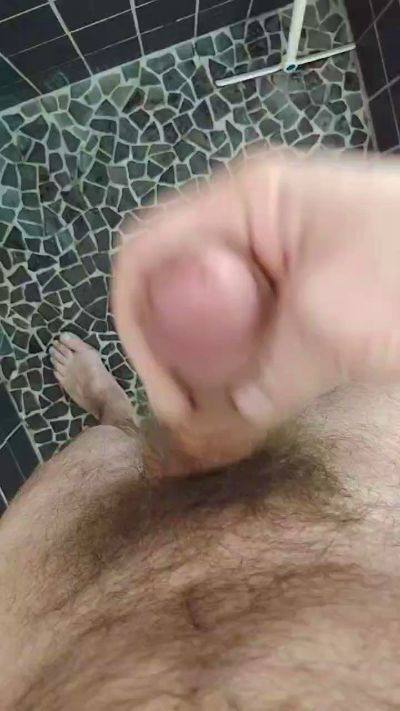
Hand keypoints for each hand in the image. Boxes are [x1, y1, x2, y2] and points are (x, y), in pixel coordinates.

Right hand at [113, 153, 399, 466]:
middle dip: (176, 350)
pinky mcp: (307, 281)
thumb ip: (268, 377)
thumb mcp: (330, 325)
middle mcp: (251, 220)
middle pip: (177, 285)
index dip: (138, 325)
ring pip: (214, 310)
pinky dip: (249, 361)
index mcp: (243, 201)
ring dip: (212, 362)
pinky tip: (264, 395)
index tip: (167, 393)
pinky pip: (255, 322)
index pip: (146, 255)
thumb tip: (231, 417)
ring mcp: (280, 251)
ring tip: (229, 414)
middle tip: (197, 411)